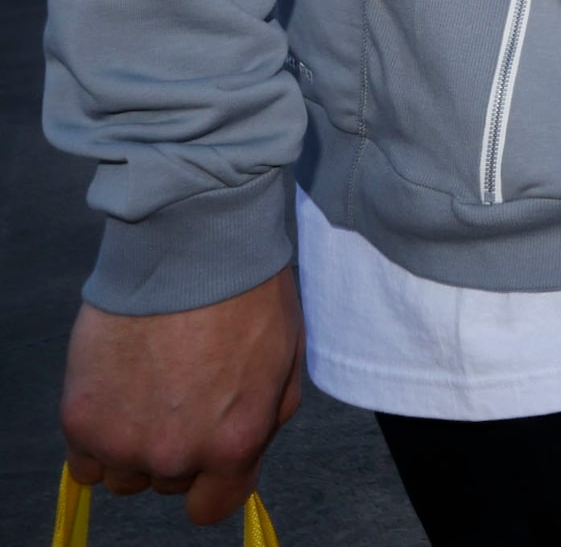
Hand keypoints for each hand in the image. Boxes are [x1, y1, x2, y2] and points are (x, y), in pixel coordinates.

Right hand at [62, 268, 303, 526]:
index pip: (212, 507)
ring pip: (124, 474)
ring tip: (150, 388)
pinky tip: (118, 393)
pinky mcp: (80, 418)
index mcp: (234, 444)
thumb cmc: (249, 296)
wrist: (191, 247)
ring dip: (134, 445)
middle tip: (184, 392)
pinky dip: (97, 436)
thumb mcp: (285, 364)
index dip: (215, 479)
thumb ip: (264, 423)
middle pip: (168, 482)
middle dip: (179, 447)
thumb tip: (239, 458)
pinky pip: (83, 462)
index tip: (212, 448)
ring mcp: (122, 440)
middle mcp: (175, 454)